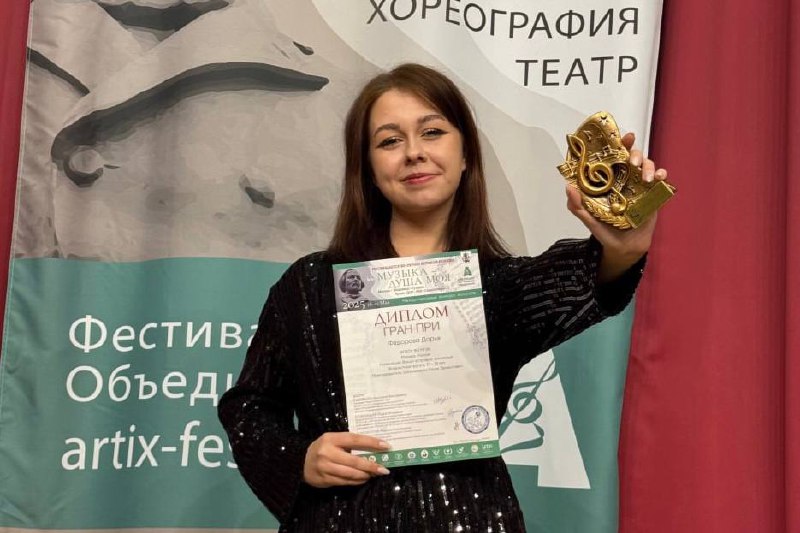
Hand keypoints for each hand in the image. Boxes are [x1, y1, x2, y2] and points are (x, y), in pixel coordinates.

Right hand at [303, 432, 390, 487]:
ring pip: (351, 474)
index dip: (371, 442)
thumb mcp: (332, 440)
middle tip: (384, 469)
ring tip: (374, 474)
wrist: (300, 462)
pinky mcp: (324, 479)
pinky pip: (345, 482)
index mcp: (331, 439)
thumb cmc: (322, 448)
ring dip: (365, 475)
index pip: (355, 439)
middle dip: (371, 466)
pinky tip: (363, 479)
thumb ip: (348, 443)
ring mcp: (325, 467)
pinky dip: (356, 481)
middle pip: (354, 461)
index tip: (386, 446)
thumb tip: (373, 449)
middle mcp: (327, 453)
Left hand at [566, 133, 668, 282]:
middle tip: (632, 161)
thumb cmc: (605, 230)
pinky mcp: (653, 195)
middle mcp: (625, 179)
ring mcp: (640, 186)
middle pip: (633, 156)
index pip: (613, 157)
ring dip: (648, 165)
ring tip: (646, 177)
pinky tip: (658, 178)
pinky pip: (660, 180)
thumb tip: (568, 187)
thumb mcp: (588, 218)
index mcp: (609, 180)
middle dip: (634, 152)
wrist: (623, 248)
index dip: (618, 144)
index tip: (623, 137)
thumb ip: (577, 205)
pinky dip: (661, 174)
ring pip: (647, 165)